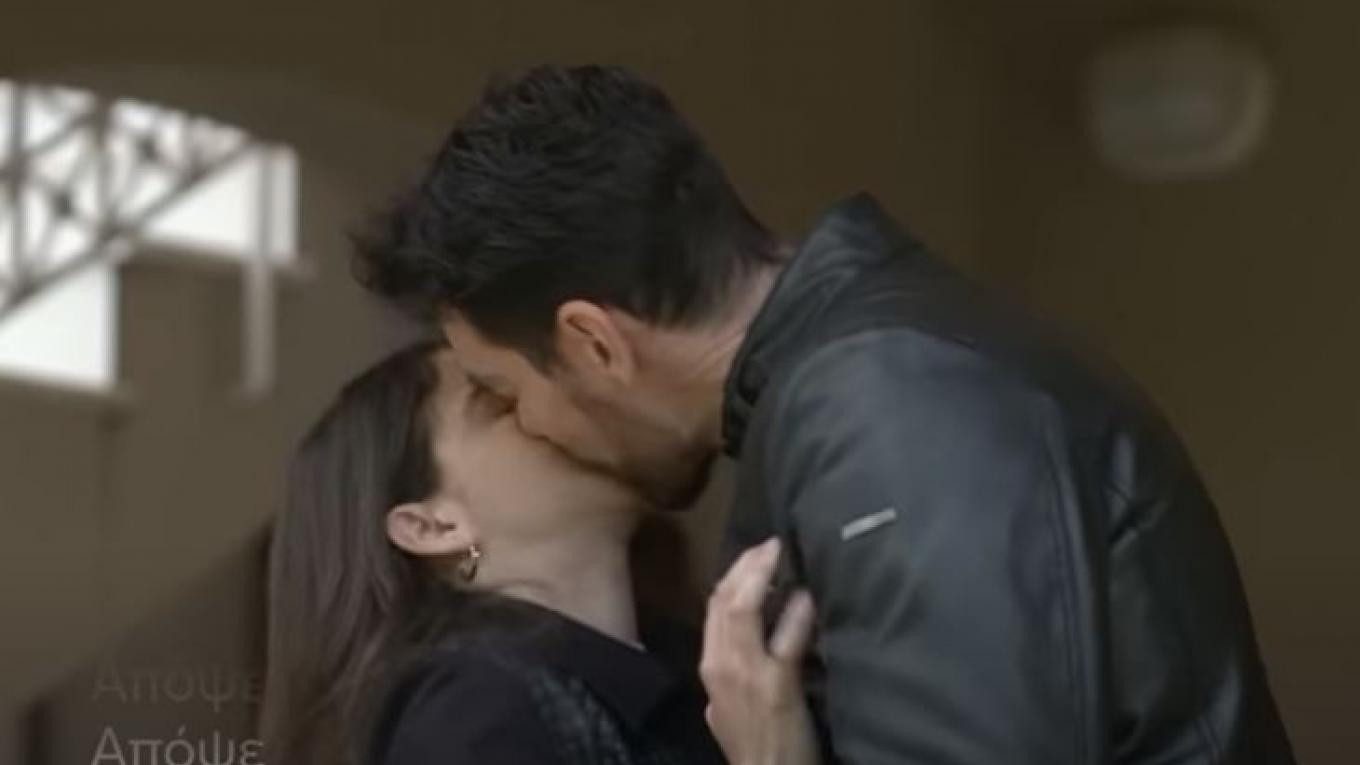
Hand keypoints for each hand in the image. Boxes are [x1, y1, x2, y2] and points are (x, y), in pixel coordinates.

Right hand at [701, 538, 819, 764]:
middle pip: (724, 600)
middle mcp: (720, 665)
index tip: (753, 556)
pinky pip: (784, 637)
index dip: (733, 576)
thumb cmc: (752, 746)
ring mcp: (746, 673)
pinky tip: (806, 596)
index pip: (713, 608)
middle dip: (745, 566)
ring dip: (762, 575)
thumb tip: (735, 651)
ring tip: (779, 555)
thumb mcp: (725, 708)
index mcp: (709, 667)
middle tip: (768, 544)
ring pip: (743, 609)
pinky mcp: (776, 684)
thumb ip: (728, 676)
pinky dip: (795, 611)